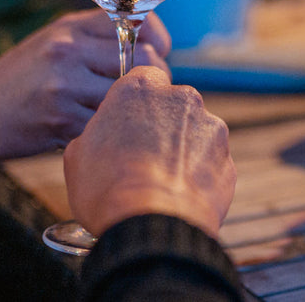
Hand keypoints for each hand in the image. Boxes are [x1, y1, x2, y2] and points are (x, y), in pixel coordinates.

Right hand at [0, 9, 171, 174]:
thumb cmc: (17, 81)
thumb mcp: (51, 44)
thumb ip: (94, 40)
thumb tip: (151, 45)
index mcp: (70, 28)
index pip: (137, 22)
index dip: (157, 40)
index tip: (157, 54)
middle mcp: (69, 50)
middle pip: (142, 60)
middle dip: (152, 80)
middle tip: (145, 94)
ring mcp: (65, 86)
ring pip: (128, 96)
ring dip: (132, 110)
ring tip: (122, 117)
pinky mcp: (61, 121)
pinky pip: (107, 126)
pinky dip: (107, 132)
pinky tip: (97, 134)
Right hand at [64, 66, 235, 238]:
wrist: (150, 226)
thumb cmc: (107, 189)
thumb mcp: (78, 154)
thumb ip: (97, 131)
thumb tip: (104, 137)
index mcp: (140, 88)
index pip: (142, 77)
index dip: (136, 102)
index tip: (129, 121)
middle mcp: (180, 98)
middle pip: (172, 104)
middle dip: (161, 124)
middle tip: (143, 155)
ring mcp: (209, 126)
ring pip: (194, 131)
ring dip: (182, 149)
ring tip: (161, 180)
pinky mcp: (227, 156)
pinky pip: (210, 160)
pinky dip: (199, 173)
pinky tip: (179, 193)